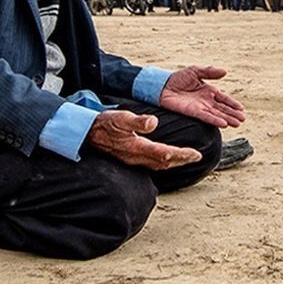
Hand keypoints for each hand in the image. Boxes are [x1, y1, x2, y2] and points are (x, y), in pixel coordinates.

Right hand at [86, 110, 201, 169]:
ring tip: (184, 158)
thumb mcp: (121, 117)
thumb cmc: (104, 123)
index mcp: (137, 147)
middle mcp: (136, 157)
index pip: (165, 154)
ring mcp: (132, 160)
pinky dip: (162, 162)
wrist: (86, 133)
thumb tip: (153, 122)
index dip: (182, 155)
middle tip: (196, 157)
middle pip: (164, 163)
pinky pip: (150, 164)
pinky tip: (164, 158)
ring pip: (158, 165)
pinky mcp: (128, 159)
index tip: (196, 154)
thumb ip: (137, 121)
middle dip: (181, 160)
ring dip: (173, 162)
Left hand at [160, 66, 245, 127]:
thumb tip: (225, 71)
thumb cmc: (178, 78)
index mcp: (208, 91)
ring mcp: (200, 107)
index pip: (223, 98)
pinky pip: (206, 116)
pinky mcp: (192, 112)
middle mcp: (206, 101)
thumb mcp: (195, 71)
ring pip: (216, 114)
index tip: (241, 109)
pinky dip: (214, 120)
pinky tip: (223, 124)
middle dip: (232, 114)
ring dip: (227, 119)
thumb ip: (210, 71)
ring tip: (237, 124)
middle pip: (222, 108)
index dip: (232, 103)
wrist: (162, 85)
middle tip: (243, 119)